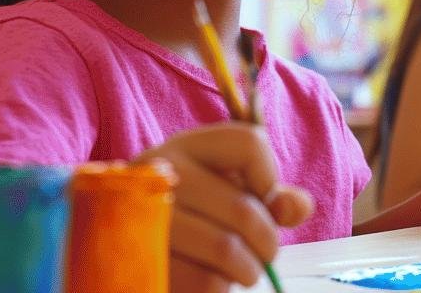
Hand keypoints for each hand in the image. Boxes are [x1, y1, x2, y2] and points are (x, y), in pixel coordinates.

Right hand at [137, 123, 312, 292]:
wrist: (124, 248)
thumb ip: (270, 196)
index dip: (270, 177)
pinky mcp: (141, 260)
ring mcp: (146, 216)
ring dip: (248, 269)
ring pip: (226, 249)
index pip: (250, 143)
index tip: (263, 199)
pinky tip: (210, 280)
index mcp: (187, 146)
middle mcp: (162, 173)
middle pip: (244, 208)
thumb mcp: (227, 193)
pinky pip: (204, 282)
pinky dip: (220, 287)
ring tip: (243, 271)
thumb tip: (297, 207)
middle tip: (264, 254)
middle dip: (267, 241)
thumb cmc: (190, 217)